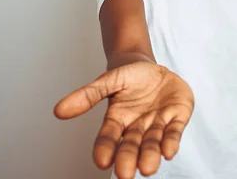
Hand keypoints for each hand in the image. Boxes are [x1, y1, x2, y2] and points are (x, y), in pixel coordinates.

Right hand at [54, 61, 193, 178]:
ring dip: (150, 155)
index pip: (108, 137)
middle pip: (131, 145)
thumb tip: (58, 111)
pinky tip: (168, 152)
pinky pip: (174, 131)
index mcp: (117, 120)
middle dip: (128, 159)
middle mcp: (137, 126)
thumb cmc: (128, 76)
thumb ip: (87, 95)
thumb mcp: (108, 81)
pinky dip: (171, 141)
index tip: (101, 162)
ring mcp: (158, 123)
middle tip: (125, 174)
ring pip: (153, 142)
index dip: (105, 149)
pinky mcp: (177, 117)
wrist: (153, 68)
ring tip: (147, 168)